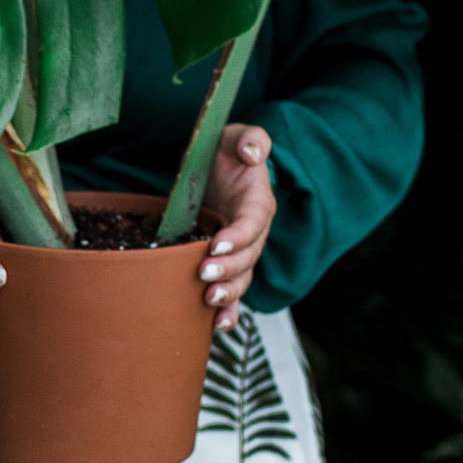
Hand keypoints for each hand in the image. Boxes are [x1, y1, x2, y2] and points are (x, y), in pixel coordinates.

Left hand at [199, 123, 275, 331]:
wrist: (217, 169)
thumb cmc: (226, 153)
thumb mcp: (235, 136)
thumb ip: (250, 139)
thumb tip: (255, 153)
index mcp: (258, 204)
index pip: (253, 224)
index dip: (238, 237)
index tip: (216, 246)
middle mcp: (254, 233)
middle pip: (248, 258)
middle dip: (228, 269)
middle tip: (204, 273)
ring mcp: (242, 253)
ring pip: (242, 279)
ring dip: (228, 294)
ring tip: (209, 300)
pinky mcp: (227, 264)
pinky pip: (233, 293)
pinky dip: (228, 311)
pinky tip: (216, 325)